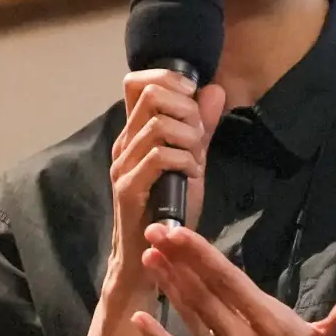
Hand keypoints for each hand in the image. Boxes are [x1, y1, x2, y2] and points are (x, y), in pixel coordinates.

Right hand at [106, 70, 227, 304]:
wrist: (149, 257)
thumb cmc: (168, 212)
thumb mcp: (190, 161)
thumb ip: (200, 127)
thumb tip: (213, 89)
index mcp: (134, 133)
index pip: (137, 81)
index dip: (168, 79)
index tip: (192, 100)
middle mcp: (123, 144)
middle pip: (151, 94)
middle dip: (187, 109)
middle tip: (198, 136)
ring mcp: (123, 165)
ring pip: (159, 125)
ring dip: (189, 139)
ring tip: (196, 160)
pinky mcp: (127, 187)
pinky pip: (160, 156)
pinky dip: (185, 161)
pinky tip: (191, 175)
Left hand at [131, 222, 335, 335]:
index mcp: (271, 324)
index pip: (228, 281)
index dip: (200, 254)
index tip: (175, 232)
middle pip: (203, 294)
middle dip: (176, 261)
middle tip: (151, 233)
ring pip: (191, 319)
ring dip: (168, 288)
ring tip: (148, 260)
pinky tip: (139, 319)